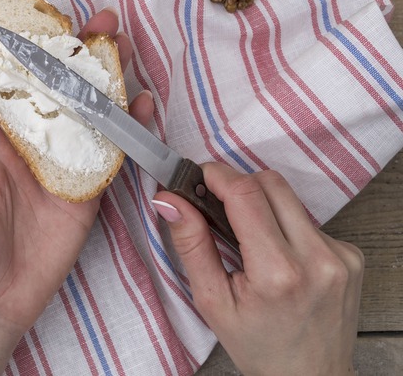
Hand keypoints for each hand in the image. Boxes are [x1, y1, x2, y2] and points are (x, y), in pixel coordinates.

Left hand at [0, 9, 153, 374]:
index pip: (18, 86)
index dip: (34, 53)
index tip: (49, 21)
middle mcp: (31, 146)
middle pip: (61, 92)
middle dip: (82, 58)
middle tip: (104, 26)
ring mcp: (62, 167)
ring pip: (90, 116)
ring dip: (108, 84)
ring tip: (125, 51)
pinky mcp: (87, 192)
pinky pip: (109, 156)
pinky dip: (126, 131)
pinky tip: (139, 106)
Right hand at [154, 164, 363, 374]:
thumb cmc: (259, 346)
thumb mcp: (211, 301)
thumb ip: (191, 244)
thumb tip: (169, 200)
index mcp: (277, 273)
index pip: (246, 194)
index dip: (217, 175)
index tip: (199, 176)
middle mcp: (317, 259)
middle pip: (271, 184)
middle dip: (238, 186)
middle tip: (217, 206)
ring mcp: (340, 256)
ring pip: (291, 199)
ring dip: (263, 208)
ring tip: (250, 242)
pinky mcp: (352, 255)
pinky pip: (309, 220)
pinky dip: (287, 228)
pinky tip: (279, 258)